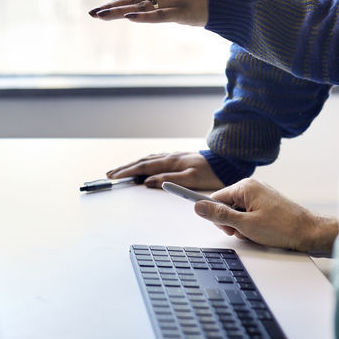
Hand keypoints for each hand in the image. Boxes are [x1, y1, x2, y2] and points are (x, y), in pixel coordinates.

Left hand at [88, 0, 210, 26]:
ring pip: (139, 6)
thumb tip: (144, 7)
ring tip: (100, 16)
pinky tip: (128, 19)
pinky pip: (158, 15)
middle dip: (110, 6)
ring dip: (118, 11)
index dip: (116, 0)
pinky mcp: (181, 11)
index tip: (103, 8)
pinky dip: (143, 17)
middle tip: (92, 13)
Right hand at [105, 151, 223, 189]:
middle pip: (142, 161)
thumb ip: (168, 180)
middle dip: (125, 167)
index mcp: (171, 162)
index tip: (114, 177)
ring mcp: (174, 156)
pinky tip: (144, 164)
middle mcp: (170, 157)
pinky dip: (144, 162)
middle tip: (111, 173)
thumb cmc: (212, 172)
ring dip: (133, 164)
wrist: (227, 161)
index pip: (143, 167)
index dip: (127, 172)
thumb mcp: (191, 179)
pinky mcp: (179, 158)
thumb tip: (148, 181)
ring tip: (122, 169)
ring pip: (148, 159)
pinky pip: (156, 158)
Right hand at [193, 179, 337, 254]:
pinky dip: (251, 226)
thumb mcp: (246, 225)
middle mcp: (252, 187)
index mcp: (245, 187)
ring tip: (257, 234)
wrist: (311, 232)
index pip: (216, 197)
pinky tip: (263, 233)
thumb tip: (199, 207)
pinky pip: (250, 215)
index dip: (210, 211)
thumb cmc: (282, 227)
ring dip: (242, 226)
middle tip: (242, 232)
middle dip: (230, 222)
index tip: (178, 194)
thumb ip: (220, 216)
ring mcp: (261, 196)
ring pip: (238, 213)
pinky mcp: (268, 205)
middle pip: (226, 206)